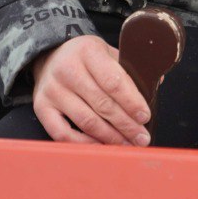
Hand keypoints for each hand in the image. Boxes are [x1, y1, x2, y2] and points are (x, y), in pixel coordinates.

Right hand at [31, 35, 150, 145]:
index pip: (114, 82)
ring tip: (127, 145)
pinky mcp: (41, 107)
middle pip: (102, 105)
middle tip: (142, 138)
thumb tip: (156, 83)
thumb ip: (129, 68)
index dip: (132, 102)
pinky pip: (63, 133)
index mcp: (88, 51)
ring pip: (86, 121)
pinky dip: (85, 144)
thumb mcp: (107, 52)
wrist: (50, 55)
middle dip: (126, 125)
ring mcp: (52, 90)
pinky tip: (101, 147)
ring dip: (111, 137)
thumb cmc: (86, 58)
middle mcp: (67, 70)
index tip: (145, 116)